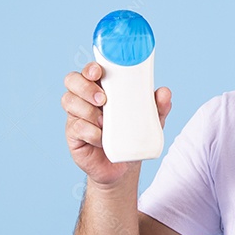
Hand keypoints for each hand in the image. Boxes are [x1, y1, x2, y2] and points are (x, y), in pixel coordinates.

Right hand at [62, 61, 171, 185]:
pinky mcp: (74, 135)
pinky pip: (76, 127)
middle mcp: (85, 99)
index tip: (99, 71)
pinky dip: (90, 132)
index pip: (89, 71)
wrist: (123, 166)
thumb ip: (158, 106)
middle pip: (71, 80)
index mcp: (102, 88)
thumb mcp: (150, 120)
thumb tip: (165, 92)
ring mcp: (77, 116)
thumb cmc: (132, 135)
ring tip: (104, 122)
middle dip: (85, 87)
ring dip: (87, 109)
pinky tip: (101, 138)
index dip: (90, 68)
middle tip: (103, 99)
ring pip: (69, 101)